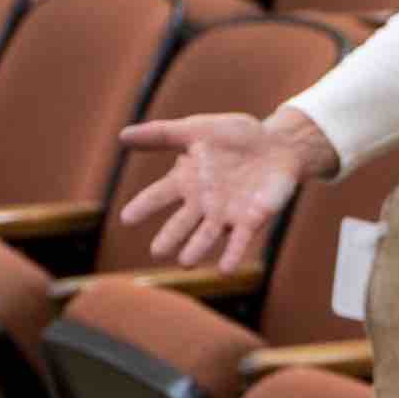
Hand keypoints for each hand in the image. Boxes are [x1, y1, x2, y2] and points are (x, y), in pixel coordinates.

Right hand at [115, 108, 322, 273]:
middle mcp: (202, 203)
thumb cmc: (235, 137)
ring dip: (197, 249)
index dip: (144, 206)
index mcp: (186, 181)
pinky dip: (233, 254)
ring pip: (207, 236)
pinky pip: (241, 240)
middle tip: (157, 252)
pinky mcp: (252, 220)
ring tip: (185, 263)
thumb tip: (121, 136)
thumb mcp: (197, 129)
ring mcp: (226, 214)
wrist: (277, 143)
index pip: (159, 195)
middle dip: (170, 237)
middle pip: (181, 223)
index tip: (126, 219)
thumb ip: (162, 134)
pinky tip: (226, 269)